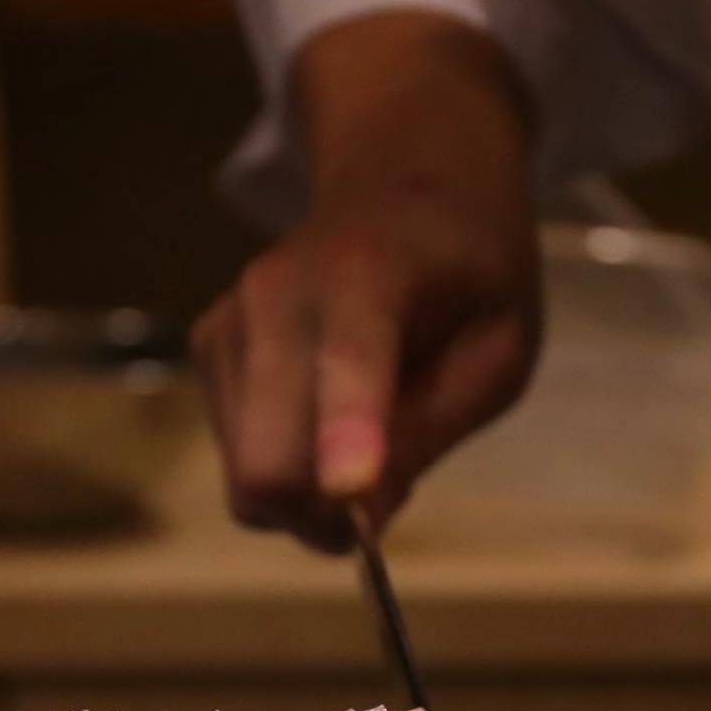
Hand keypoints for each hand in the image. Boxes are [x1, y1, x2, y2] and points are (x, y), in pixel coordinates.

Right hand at [192, 11, 539, 551]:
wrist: (405, 192)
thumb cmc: (470, 275)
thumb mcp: (499, 352)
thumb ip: (433, 426)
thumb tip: (363, 512)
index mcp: (369, 271)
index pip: (348, 360)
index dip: (346, 434)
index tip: (353, 494)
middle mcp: (274, 293)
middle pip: (269, 458)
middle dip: (326, 517)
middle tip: (384, 513)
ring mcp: (229, 322)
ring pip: (249, 475)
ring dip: (314, 498)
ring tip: (375, 440)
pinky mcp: (211, 353)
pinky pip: (241, 461)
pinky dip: (294, 470)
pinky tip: (335, 420)